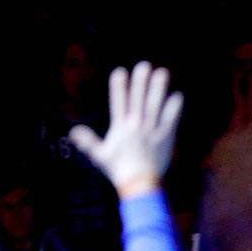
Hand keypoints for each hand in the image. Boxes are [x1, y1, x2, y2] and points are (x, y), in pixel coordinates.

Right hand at [68, 62, 184, 198]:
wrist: (140, 185)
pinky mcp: (166, 137)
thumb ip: (88, 141)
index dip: (119, 86)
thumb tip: (73, 132)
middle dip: (141, 81)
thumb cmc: (119, 171)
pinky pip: (171, 119)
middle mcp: (136, 125)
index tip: (120, 72)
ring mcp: (152, 130)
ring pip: (156, 105)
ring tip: (162, 73)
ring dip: (159, 88)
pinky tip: (178, 95)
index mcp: (120, 128)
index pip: (118, 102)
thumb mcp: (100, 156)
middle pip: (138, 99)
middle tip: (144, 65)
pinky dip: (174, 108)